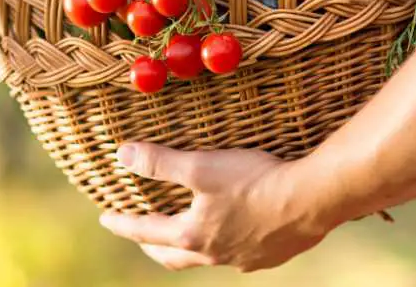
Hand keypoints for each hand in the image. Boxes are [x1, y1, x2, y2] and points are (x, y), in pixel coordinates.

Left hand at [99, 144, 329, 271]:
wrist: (310, 201)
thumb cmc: (254, 181)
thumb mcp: (201, 167)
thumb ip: (161, 163)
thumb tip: (123, 155)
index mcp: (193, 234)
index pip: (147, 232)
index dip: (123, 223)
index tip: (105, 218)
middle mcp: (215, 255)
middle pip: (173, 256)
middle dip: (153, 245)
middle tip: (142, 235)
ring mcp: (243, 259)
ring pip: (207, 256)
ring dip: (190, 246)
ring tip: (187, 233)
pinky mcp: (269, 255)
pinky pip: (238, 254)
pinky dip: (225, 244)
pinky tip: (234, 232)